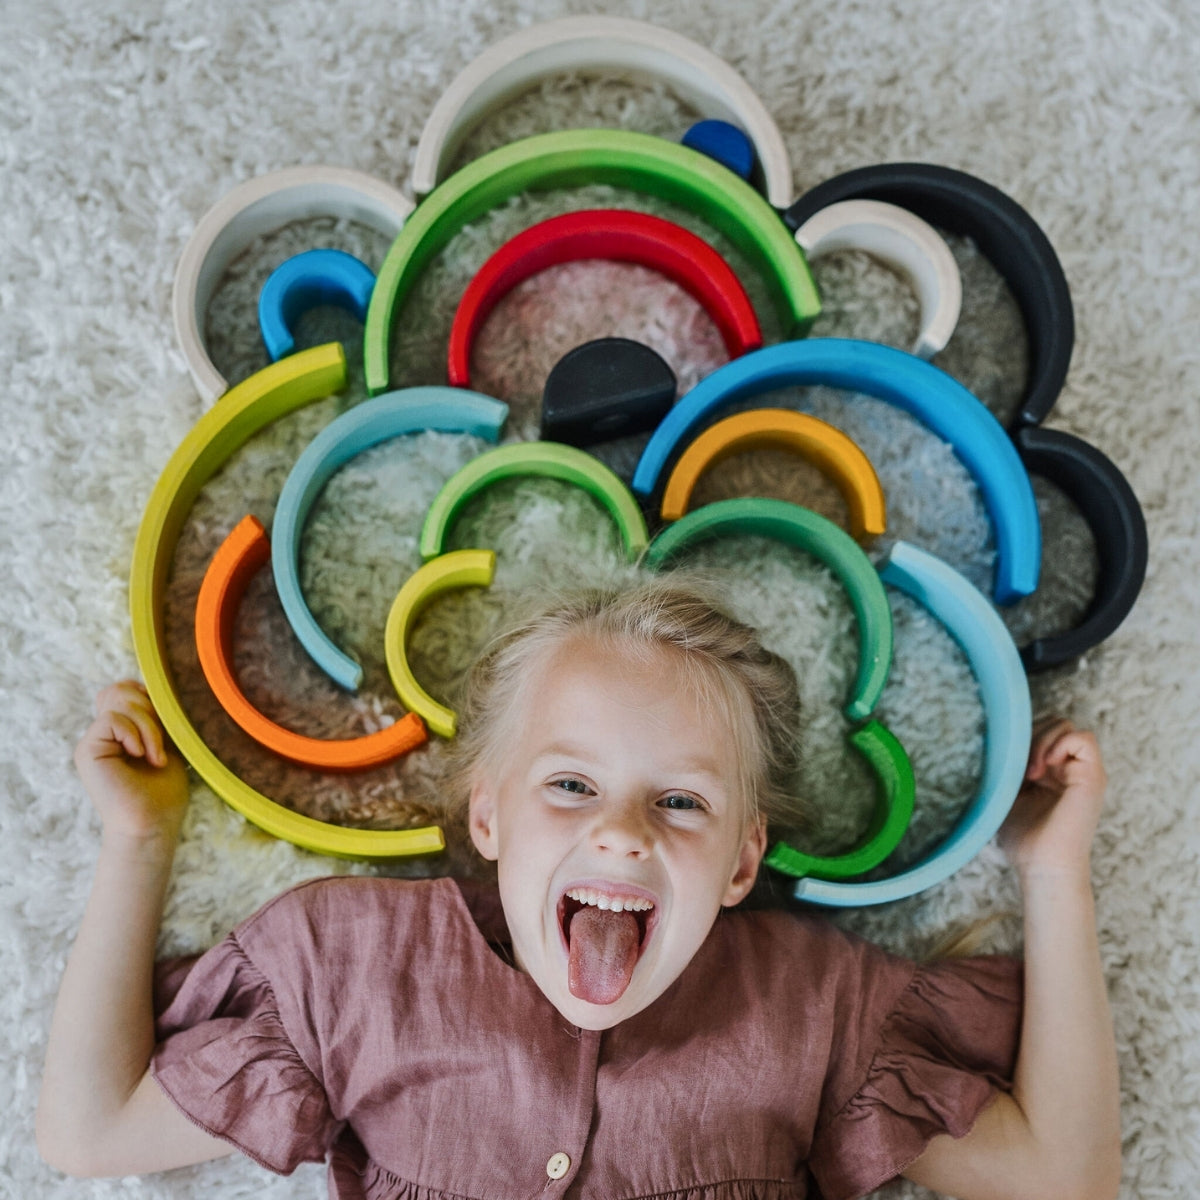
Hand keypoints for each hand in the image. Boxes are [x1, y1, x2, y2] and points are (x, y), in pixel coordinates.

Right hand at [74, 681, 188, 843]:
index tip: (170, 723)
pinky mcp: (87, 750)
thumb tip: (160, 685)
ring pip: (120, 699)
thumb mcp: (168, 743)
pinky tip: (143, 757)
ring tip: (156, 756)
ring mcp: (93, 740)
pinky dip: (136, 734)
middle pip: (122, 688)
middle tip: (165, 741)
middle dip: (152, 709)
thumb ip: (157, 716)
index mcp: (122, 730)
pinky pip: (112, 718)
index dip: (150, 696)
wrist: (152, 825)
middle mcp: (104, 733)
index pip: (127, 688)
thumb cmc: (164, 792)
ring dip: (149, 725)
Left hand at [999, 718, 1105, 878]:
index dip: (1020, 737)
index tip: (1005, 763)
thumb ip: (1009, 764)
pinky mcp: (1093, 777)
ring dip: (1040, 740)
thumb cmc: (1022, 837)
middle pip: (1050, 722)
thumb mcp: (1008, 791)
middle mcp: (1069, 767)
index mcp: (1051, 770)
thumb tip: (995, 735)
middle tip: (1019, 770)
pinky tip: (1044, 768)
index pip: (1037, 728)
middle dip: (1029, 736)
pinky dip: (1061, 744)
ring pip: (1064, 725)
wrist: (1042, 866)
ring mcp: (1084, 771)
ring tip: (1030, 772)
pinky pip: (1084, 738)